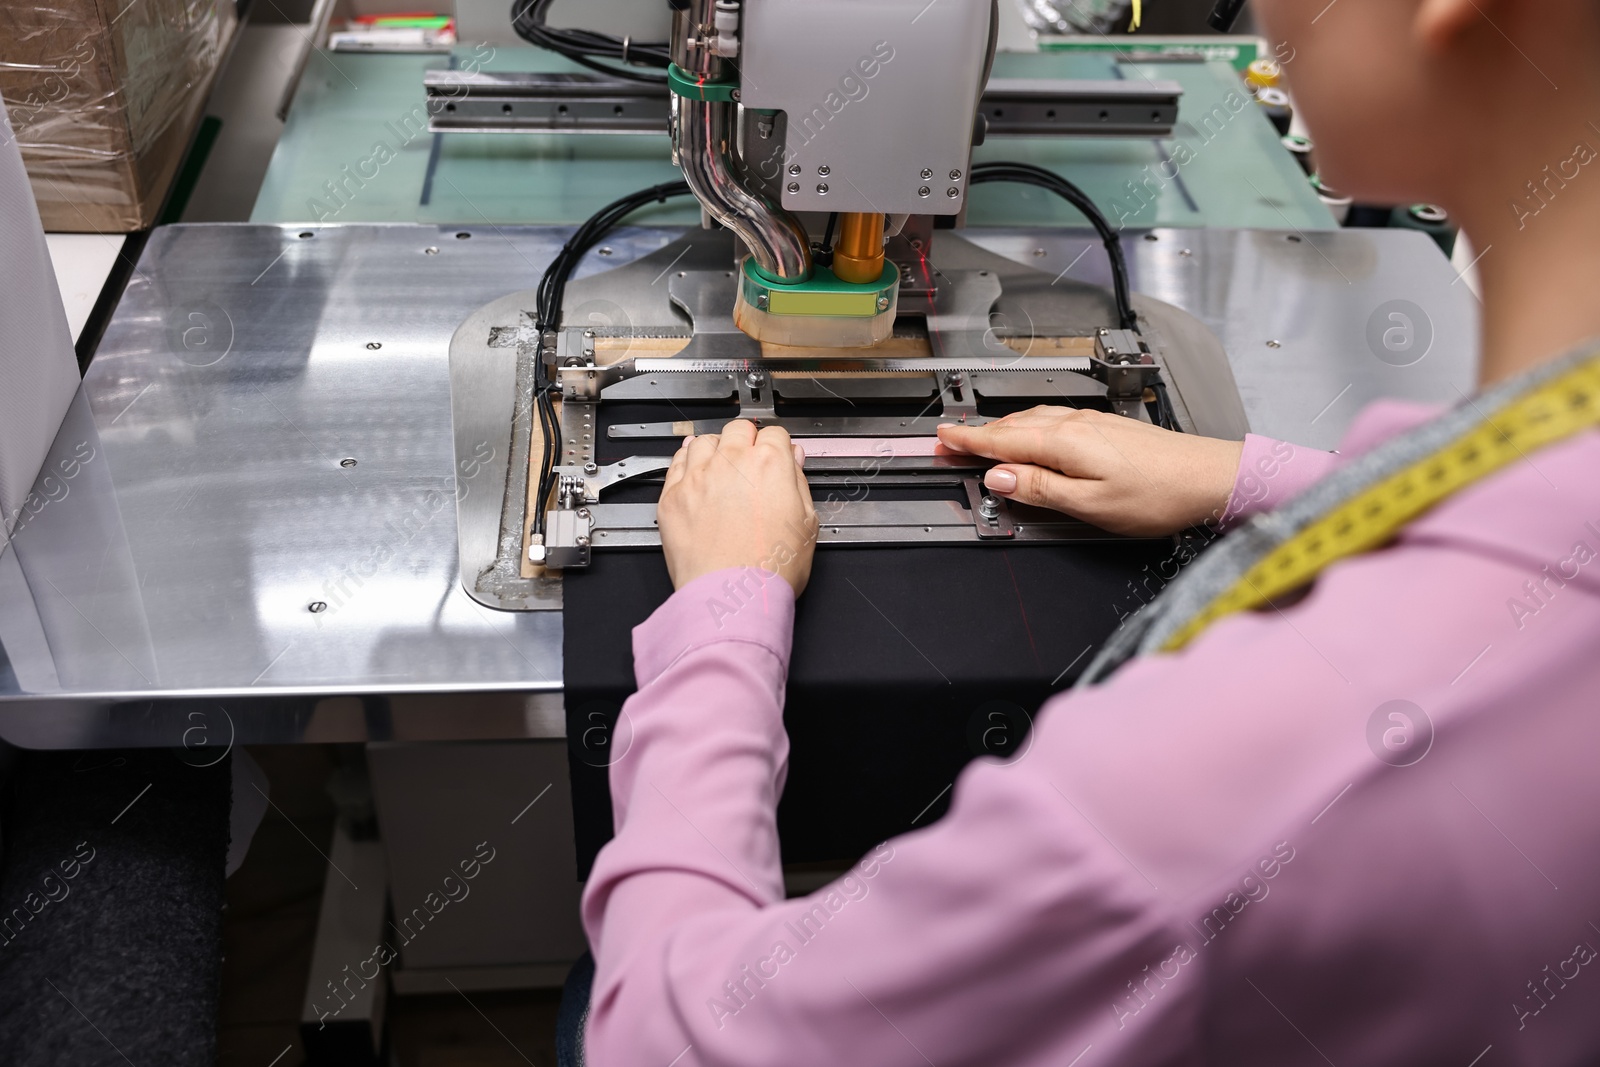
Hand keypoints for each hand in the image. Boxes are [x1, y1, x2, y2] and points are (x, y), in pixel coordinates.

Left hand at [658, 421, 819, 593]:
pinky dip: (686, 462)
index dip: (777, 446)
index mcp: (770, 465)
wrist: (732, 597)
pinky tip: (694, 471)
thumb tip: (794, 462)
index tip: (775, 456)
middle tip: (749, 459)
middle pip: (738, 429)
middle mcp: (731, 463)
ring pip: (704, 441)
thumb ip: (798, 483)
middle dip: (746, 439)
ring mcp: (698, 478)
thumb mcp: (807, 524)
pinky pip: (676, 463)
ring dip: (715, 448)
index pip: (775, 434)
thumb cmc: (770, 569)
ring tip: (720, 466)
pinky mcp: (673, 497)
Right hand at [936, 407, 1243, 536]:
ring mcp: (1092, 423)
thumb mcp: (1091, 504)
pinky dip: (1029, 425)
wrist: (1209, 477)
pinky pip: (1053, 419)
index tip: (941, 438)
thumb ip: (1042, 488)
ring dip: (1002, 428)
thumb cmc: (1158, 494)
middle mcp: (1075, 425)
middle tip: (948, 438)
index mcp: (1065, 443)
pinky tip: (1032, 431)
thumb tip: (1000, 477)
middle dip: (978, 432)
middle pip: (1014, 426)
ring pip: (1033, 420)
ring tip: (980, 436)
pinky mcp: (1106, 427)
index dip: (969, 441)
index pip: (1003, 441)